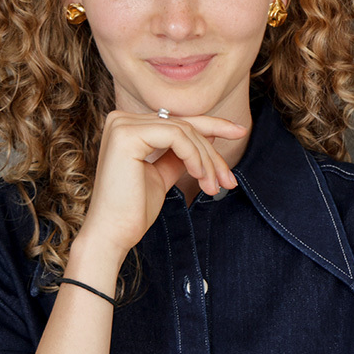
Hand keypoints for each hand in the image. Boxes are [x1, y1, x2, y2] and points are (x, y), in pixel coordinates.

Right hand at [78, 110, 246, 267]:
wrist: (113, 234)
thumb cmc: (134, 210)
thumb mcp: (163, 175)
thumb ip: (179, 154)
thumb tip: (207, 136)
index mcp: (128, 126)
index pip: (178, 122)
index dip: (213, 125)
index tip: (240, 132)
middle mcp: (121, 119)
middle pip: (184, 126)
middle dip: (212, 154)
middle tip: (228, 181)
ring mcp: (122, 124)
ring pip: (184, 131)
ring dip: (206, 160)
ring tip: (214, 187)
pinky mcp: (126, 134)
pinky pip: (176, 136)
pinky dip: (194, 156)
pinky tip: (200, 177)